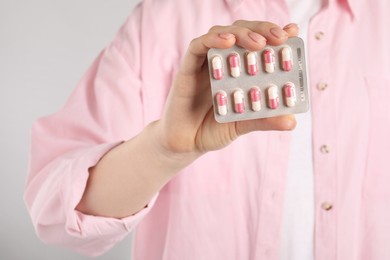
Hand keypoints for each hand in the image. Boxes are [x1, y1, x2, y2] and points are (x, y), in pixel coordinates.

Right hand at [154, 21, 298, 155]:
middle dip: (262, 29)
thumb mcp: (242, 124)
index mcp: (239, 71)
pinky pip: (198, 46)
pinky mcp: (188, 68)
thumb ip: (264, 120)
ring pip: (222, 33)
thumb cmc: (212, 130)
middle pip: (242, 32)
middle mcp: (223, 62)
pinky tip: (229, 41)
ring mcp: (205, 63)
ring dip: (242, 33)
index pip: (258, 44)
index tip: (292, 32)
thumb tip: (292, 121)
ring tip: (259, 43)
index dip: (274, 34)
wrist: (185, 144)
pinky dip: (214, 39)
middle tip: (279, 38)